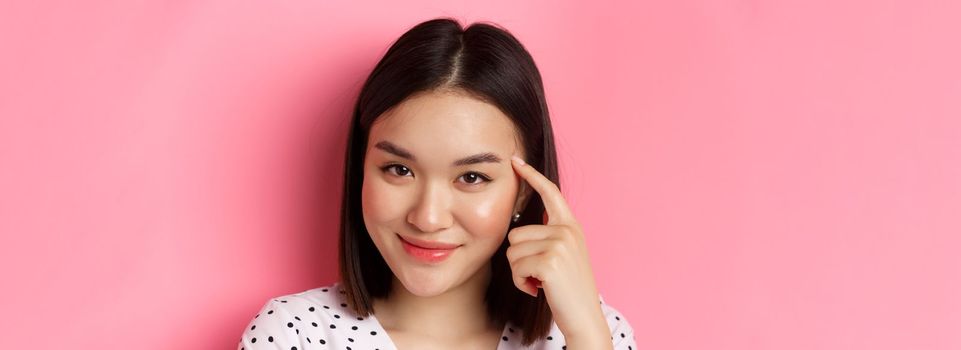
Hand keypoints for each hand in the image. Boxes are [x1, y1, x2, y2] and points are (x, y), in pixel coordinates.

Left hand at [506, 154, 610, 345]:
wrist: (584, 317)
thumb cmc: (568, 289)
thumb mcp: (564, 255)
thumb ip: (550, 236)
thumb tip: (522, 226)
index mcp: (570, 226)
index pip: (550, 193)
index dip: (532, 176)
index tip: (516, 161)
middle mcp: (567, 231)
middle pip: (516, 233)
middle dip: (519, 258)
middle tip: (538, 275)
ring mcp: (560, 245)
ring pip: (512, 251)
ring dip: (518, 272)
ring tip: (540, 282)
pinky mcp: (550, 262)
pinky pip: (516, 267)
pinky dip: (520, 283)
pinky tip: (537, 290)